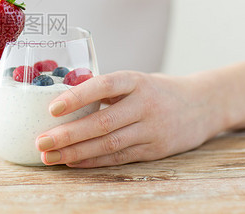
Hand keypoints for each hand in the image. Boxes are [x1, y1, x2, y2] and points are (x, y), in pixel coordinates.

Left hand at [36, 71, 224, 166]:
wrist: (203, 105)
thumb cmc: (157, 90)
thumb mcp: (135, 80)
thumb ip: (106, 89)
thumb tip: (63, 97)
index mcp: (136, 81)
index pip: (105, 86)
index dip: (78, 96)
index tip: (52, 108)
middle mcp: (145, 105)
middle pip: (102, 122)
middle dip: (68, 134)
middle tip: (41, 141)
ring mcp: (152, 129)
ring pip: (109, 144)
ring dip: (75, 153)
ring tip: (49, 156)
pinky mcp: (155, 150)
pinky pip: (119, 157)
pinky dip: (93, 161)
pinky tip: (72, 163)